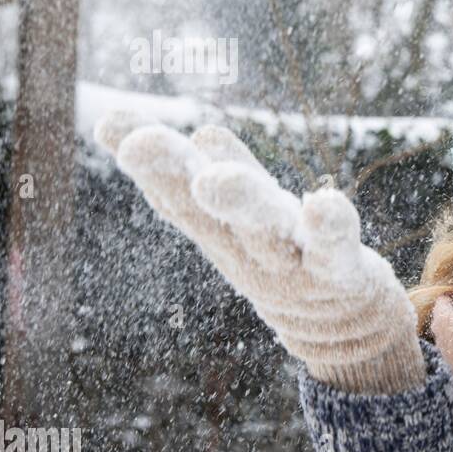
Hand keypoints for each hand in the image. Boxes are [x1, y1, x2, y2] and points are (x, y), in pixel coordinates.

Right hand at [95, 111, 425, 394]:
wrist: (342, 327)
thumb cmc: (290, 257)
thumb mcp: (256, 216)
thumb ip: (236, 174)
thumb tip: (206, 133)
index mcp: (223, 228)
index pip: (176, 192)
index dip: (146, 160)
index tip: (109, 124)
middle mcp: (248, 249)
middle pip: (207, 212)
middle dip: (174, 173)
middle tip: (143, 144)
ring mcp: (291, 266)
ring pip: (263, 232)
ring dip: (241, 202)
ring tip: (215, 180)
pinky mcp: (340, 275)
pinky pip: (333, 252)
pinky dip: (329, 228)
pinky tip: (325, 202)